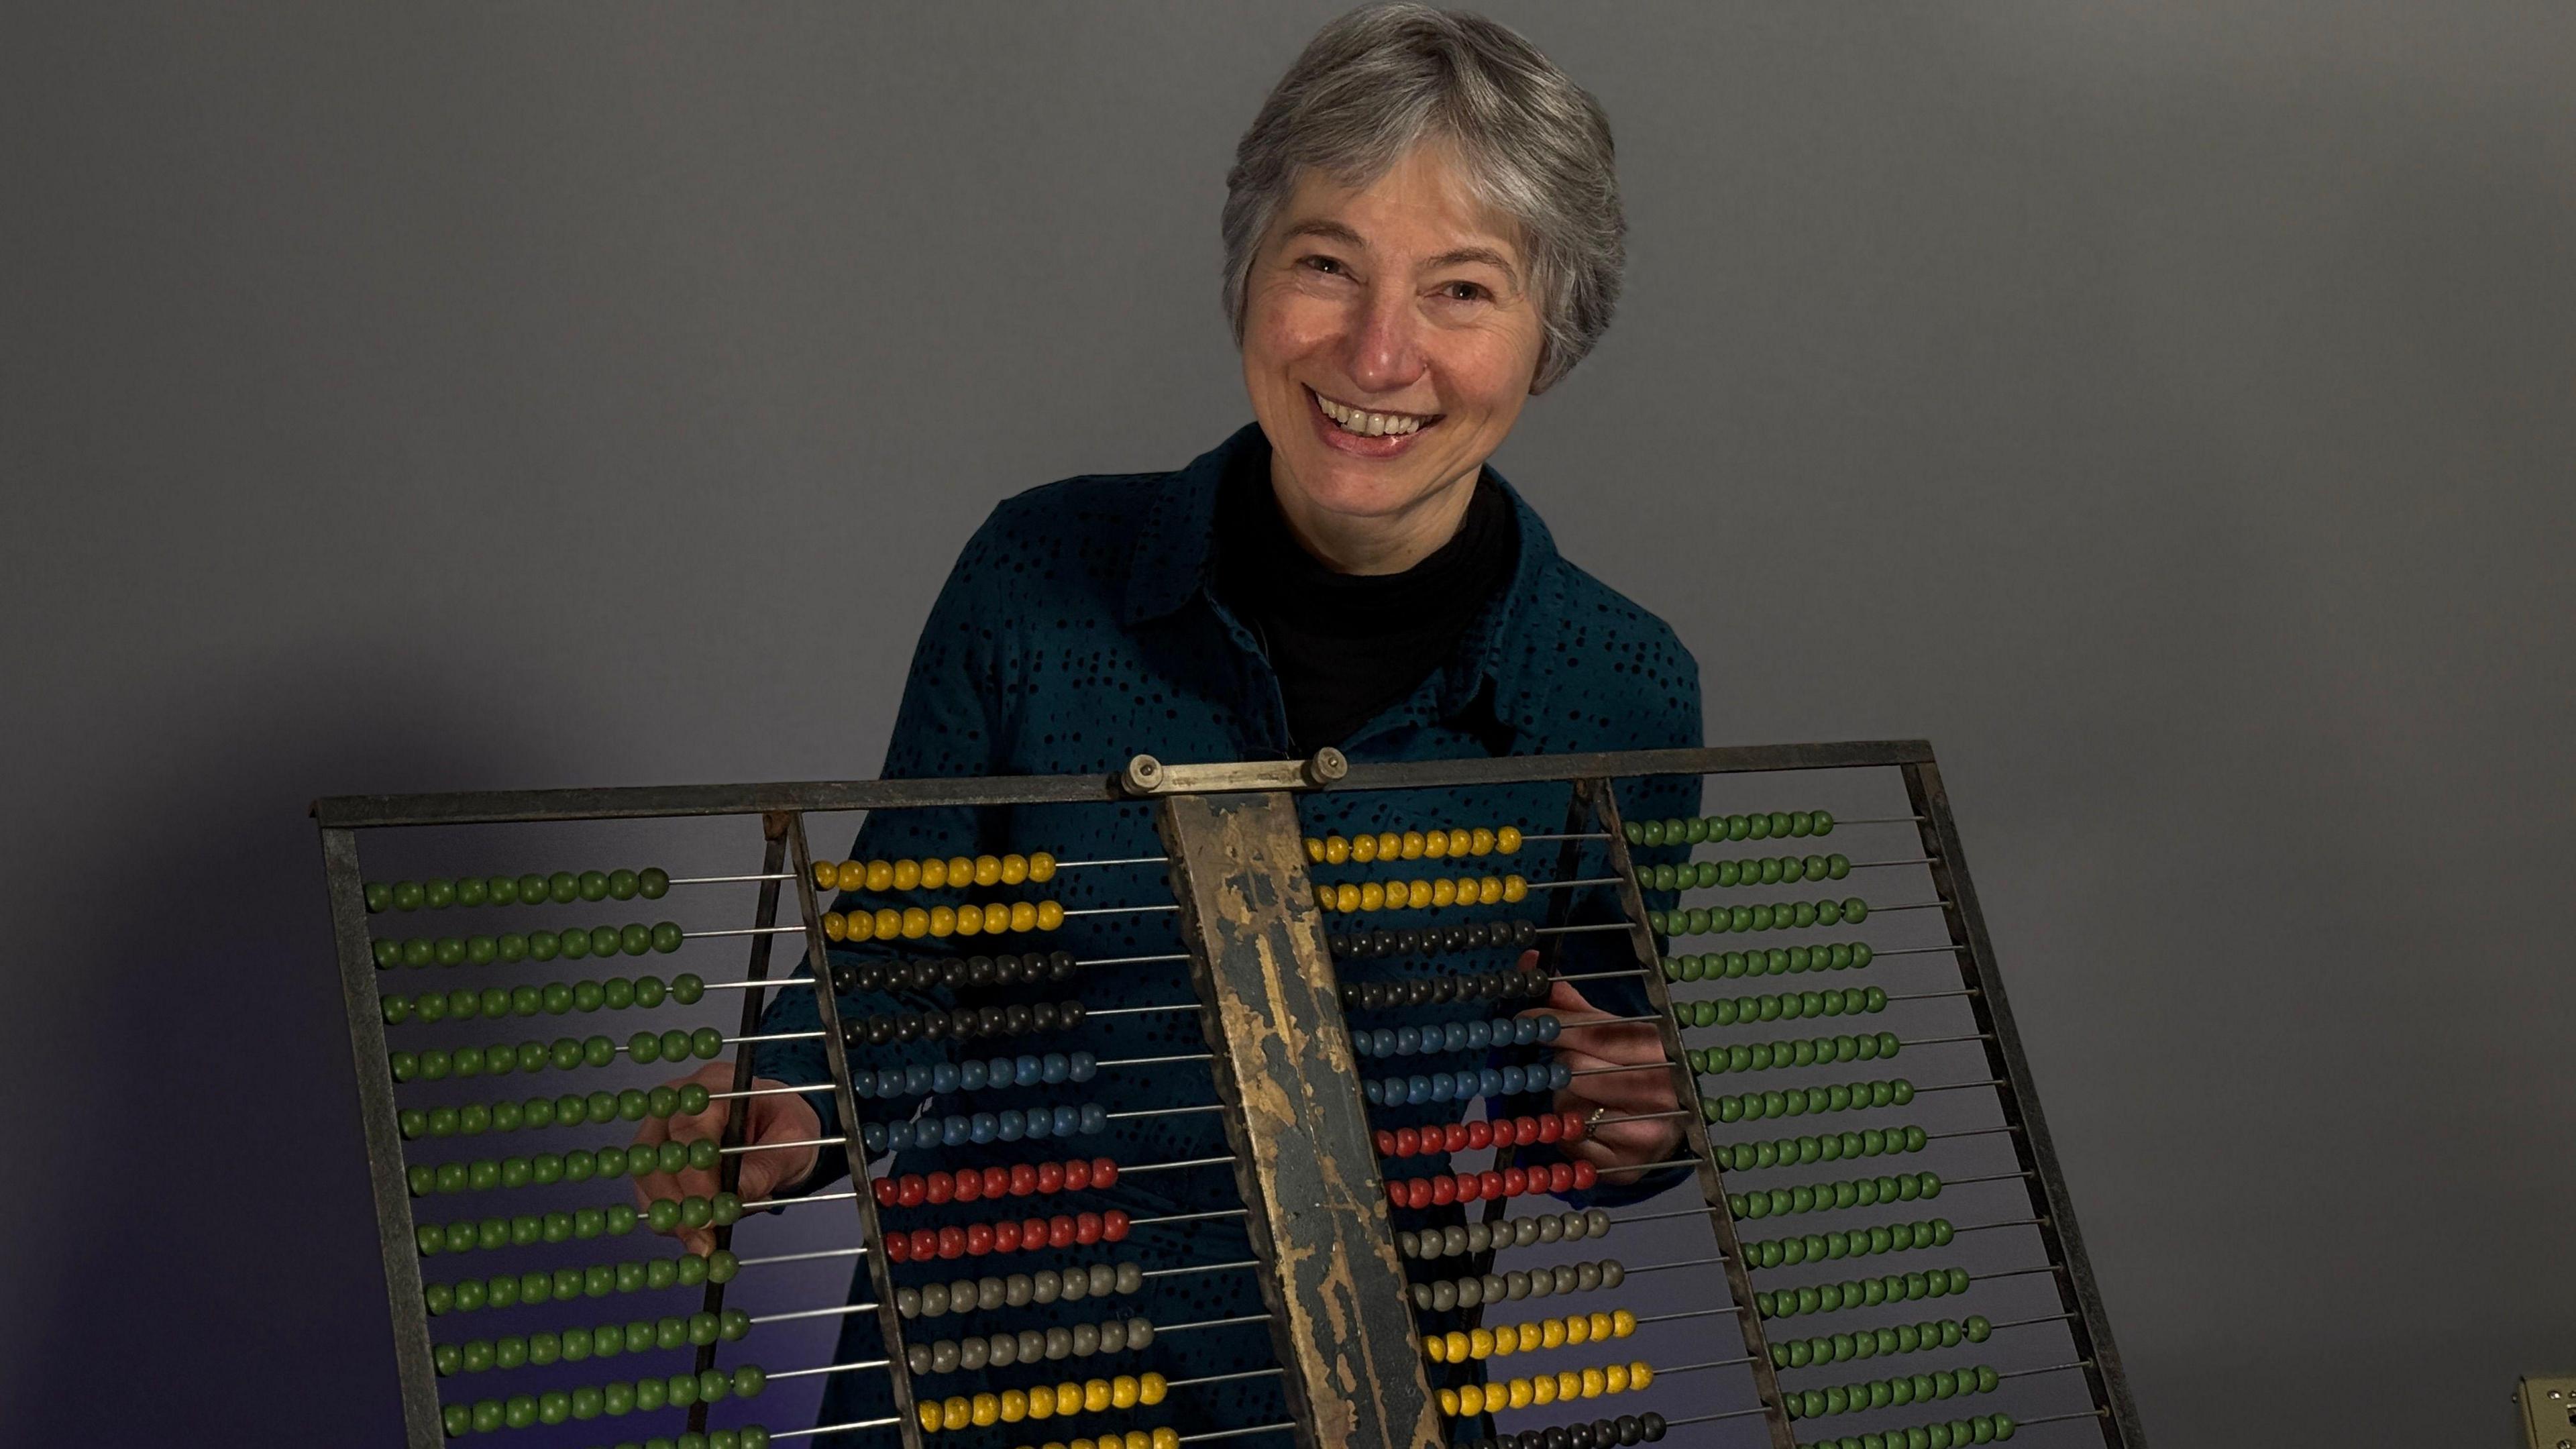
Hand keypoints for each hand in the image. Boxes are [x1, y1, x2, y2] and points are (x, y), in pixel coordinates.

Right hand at [631, 1058, 824, 1255]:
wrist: (780, 1123)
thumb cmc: (786, 1124)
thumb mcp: (793, 1143)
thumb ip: (764, 1168)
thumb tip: (734, 1200)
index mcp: (713, 1087)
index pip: (687, 1130)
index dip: (696, 1178)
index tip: (713, 1214)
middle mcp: (675, 1105)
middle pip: (654, 1158)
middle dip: (679, 1205)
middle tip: (705, 1242)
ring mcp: (659, 1130)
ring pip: (646, 1180)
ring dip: (674, 1217)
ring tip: (709, 1242)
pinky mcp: (656, 1159)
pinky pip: (650, 1194)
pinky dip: (673, 1219)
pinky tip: (703, 1232)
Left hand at [1518, 958, 1682, 1183]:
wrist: (1664, 1128)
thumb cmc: (1630, 1071)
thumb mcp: (1610, 1031)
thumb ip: (1569, 1001)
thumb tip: (1530, 961)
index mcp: (1661, 1049)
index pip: (1598, 1032)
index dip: (1554, 1024)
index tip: (1522, 1019)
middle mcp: (1663, 1091)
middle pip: (1578, 1069)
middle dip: (1561, 1063)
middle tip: (1565, 1063)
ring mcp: (1648, 1134)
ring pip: (1570, 1107)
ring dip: (1562, 1100)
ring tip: (1582, 1095)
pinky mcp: (1627, 1168)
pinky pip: (1570, 1143)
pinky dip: (1566, 1133)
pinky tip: (1586, 1123)